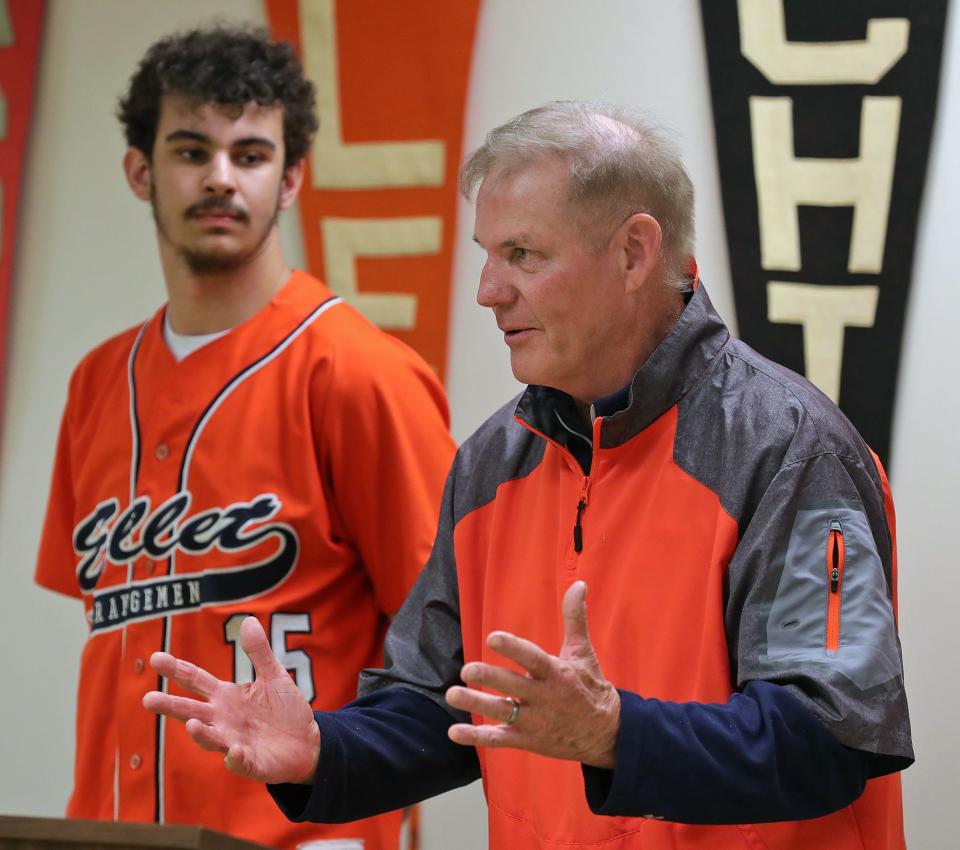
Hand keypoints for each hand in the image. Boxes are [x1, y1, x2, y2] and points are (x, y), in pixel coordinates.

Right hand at [142, 616, 320, 783]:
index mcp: (226, 697)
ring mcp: (233, 742)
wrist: (307, 742)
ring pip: (210, 738)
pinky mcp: (250, 762)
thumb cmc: (285, 709)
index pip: (195, 680)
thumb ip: (259, 651)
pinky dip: (235, 757)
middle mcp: (223, 720)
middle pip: (191, 711)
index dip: (176, 669)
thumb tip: (249, 620)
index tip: (155, 657)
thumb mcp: (274, 675)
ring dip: (200, 733)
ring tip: (190, 724)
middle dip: (170, 706)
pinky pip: (239, 761)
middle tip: (147, 699)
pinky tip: (234, 751)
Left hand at [445, 581, 620, 768]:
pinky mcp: (527, 739)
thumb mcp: (583, 651)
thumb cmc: (589, 685)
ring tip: (453, 694)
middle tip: (466, 670)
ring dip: (477, 704)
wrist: (605, 733)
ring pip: (503, 712)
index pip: (533, 659)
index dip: (513, 648)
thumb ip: (574, 618)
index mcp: (557, 673)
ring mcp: (535, 721)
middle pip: (514, 686)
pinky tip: (454, 731)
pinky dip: (476, 736)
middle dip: (490, 678)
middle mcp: (545, 697)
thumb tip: (579, 584)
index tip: (492, 637)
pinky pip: (499, 739)